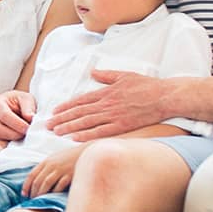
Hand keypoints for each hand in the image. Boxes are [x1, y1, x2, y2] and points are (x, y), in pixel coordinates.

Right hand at [0, 90, 35, 140]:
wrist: (11, 109)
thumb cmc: (19, 103)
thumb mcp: (26, 99)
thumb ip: (29, 107)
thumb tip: (30, 117)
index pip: (4, 115)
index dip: (18, 124)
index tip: (29, 128)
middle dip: (14, 134)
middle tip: (27, 134)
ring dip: (12, 139)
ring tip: (22, 135)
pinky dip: (8, 143)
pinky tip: (16, 139)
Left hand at [21, 144, 85, 197]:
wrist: (86, 153)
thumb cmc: (71, 157)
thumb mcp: (56, 158)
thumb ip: (47, 167)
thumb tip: (38, 178)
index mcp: (46, 161)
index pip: (32, 175)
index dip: (26, 186)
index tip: (24, 194)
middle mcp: (51, 165)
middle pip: (38, 181)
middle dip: (33, 193)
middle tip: (32, 201)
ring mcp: (60, 170)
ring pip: (46, 184)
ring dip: (41, 194)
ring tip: (40, 201)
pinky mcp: (69, 175)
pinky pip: (59, 187)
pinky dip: (54, 193)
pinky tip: (53, 198)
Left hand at [46, 70, 168, 141]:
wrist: (164, 96)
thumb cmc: (147, 85)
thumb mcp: (124, 75)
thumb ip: (107, 75)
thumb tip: (94, 73)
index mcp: (106, 92)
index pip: (81, 100)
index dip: (65, 107)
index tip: (54, 112)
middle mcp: (107, 103)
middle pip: (79, 112)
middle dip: (62, 118)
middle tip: (48, 125)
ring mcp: (114, 115)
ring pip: (86, 122)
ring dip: (69, 127)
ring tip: (56, 132)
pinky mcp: (122, 126)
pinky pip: (101, 132)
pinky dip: (86, 135)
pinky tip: (74, 138)